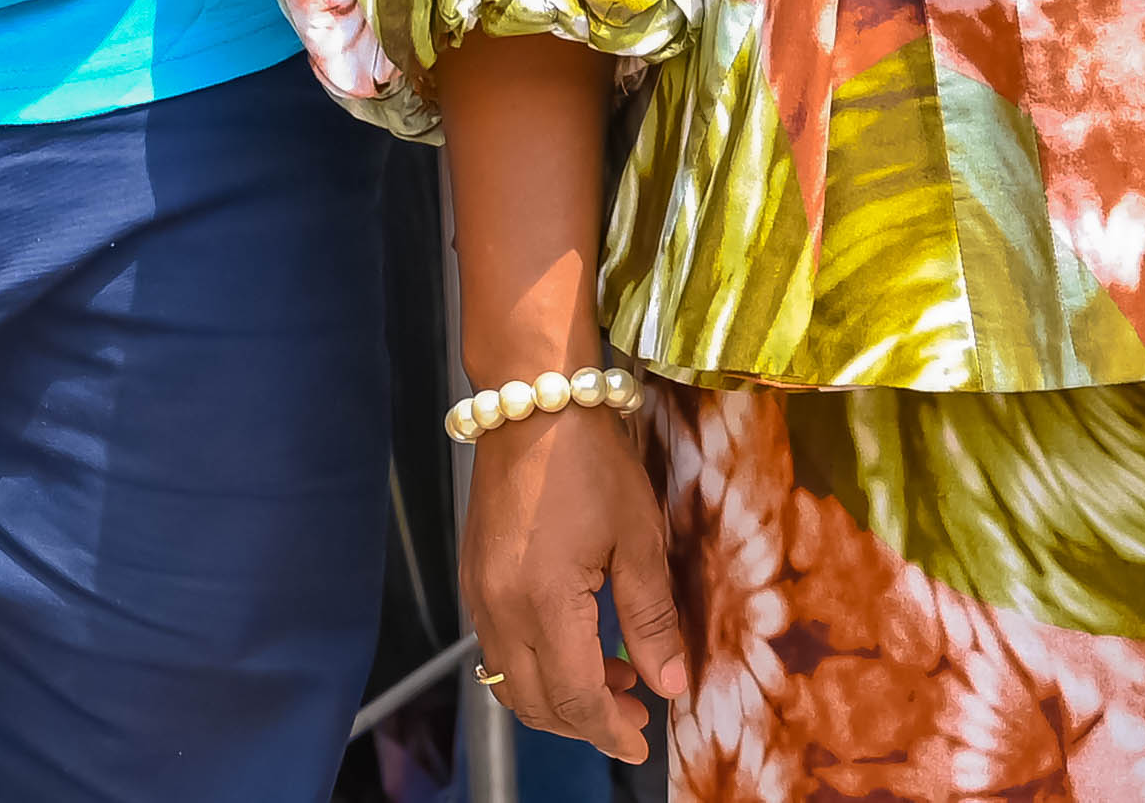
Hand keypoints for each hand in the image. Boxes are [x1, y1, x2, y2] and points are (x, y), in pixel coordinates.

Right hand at [463, 397, 690, 759]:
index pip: (574, 698)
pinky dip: (538, 663)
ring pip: (512, 681)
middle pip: (535, 702)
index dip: (609, 731)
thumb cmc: (592, 461)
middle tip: (636, 714)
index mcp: (544, 605)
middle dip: (584, 722)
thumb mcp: (639, 537)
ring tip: (616, 678)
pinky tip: (579, 641)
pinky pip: (500, 648)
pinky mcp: (475, 578)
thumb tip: (669, 684)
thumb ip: (651, 618)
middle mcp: (500, 611)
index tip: (642, 742)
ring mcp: (479, 595)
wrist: (531, 402)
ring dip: (560, 695)